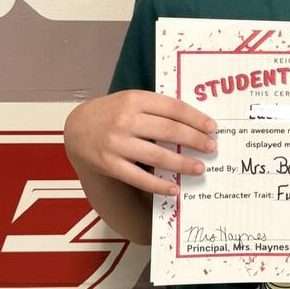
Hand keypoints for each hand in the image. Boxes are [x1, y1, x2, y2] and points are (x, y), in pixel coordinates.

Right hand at [64, 90, 218, 195]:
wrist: (76, 128)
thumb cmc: (111, 114)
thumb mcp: (130, 101)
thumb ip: (156, 108)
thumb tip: (194, 123)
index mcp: (134, 99)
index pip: (173, 108)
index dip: (196, 119)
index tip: (212, 128)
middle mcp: (125, 120)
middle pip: (169, 131)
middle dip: (195, 140)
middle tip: (211, 148)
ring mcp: (116, 143)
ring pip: (158, 156)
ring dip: (183, 164)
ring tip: (200, 168)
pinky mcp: (109, 164)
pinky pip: (139, 178)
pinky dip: (159, 185)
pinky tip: (175, 189)